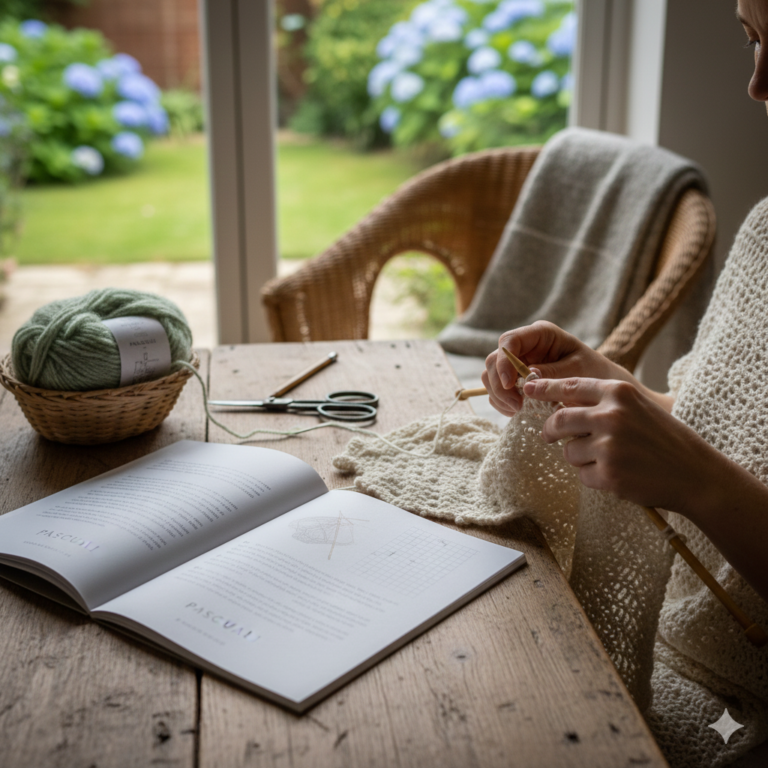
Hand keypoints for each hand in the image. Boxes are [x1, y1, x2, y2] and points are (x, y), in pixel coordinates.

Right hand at [481, 321, 630, 416]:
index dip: (504, 363)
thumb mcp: (577, 373)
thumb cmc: (595, 375)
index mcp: (540, 335)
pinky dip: (502, 403)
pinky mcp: (515, 381)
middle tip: (516, 405)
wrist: (602, 390)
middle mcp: (524, 346)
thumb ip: (552, 374)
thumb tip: (527, 379)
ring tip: (518, 410)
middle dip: (500, 384)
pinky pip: (497, 391)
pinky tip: (517, 411)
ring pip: (490, 376)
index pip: (509, 342)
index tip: (510, 385)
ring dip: (499, 396)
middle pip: (494, 360)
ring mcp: (517, 364)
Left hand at [524, 376, 713, 513]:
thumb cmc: (664, 439)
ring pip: (569, 451)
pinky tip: (618, 476)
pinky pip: (582, 475)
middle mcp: (611, 415)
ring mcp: (608, 445)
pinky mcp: (608, 473)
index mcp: (618, 393)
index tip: (527, 389)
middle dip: (550, 430)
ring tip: (608, 460)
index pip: (569, 386)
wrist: (696, 474)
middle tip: (549, 436)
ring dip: (580, 459)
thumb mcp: (637, 407)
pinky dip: (594, 478)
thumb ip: (603, 403)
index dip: (544, 388)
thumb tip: (559, 404)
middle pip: (559, 420)